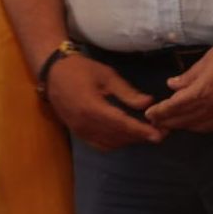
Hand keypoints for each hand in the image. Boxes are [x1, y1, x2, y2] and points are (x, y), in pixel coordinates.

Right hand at [45, 54, 167, 150]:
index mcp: (93, 107)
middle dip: (139, 136)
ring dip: (128, 140)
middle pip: (118, 136)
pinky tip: (125, 135)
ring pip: (110, 143)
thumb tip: (148, 103)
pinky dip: (115, 142)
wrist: (53, 72)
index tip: (159, 135)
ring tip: (144, 132)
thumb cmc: (80, 69)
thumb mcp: (106, 75)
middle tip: (159, 132)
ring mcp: (80, 130)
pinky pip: (100, 144)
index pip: (122, 124)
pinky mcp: (78, 133)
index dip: (142, 131)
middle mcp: (86, 124)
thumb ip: (127, 92)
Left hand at [144, 34, 212, 131]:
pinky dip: (201, 127)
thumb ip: (189, 75)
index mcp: (203, 93)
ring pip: (199, 127)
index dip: (161, 112)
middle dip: (168, 121)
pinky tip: (196, 124)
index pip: (175, 107)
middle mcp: (212, 109)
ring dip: (183, 125)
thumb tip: (172, 85)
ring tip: (172, 123)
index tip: (149, 115)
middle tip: (155, 122)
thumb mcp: (208, 59)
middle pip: (185, 120)